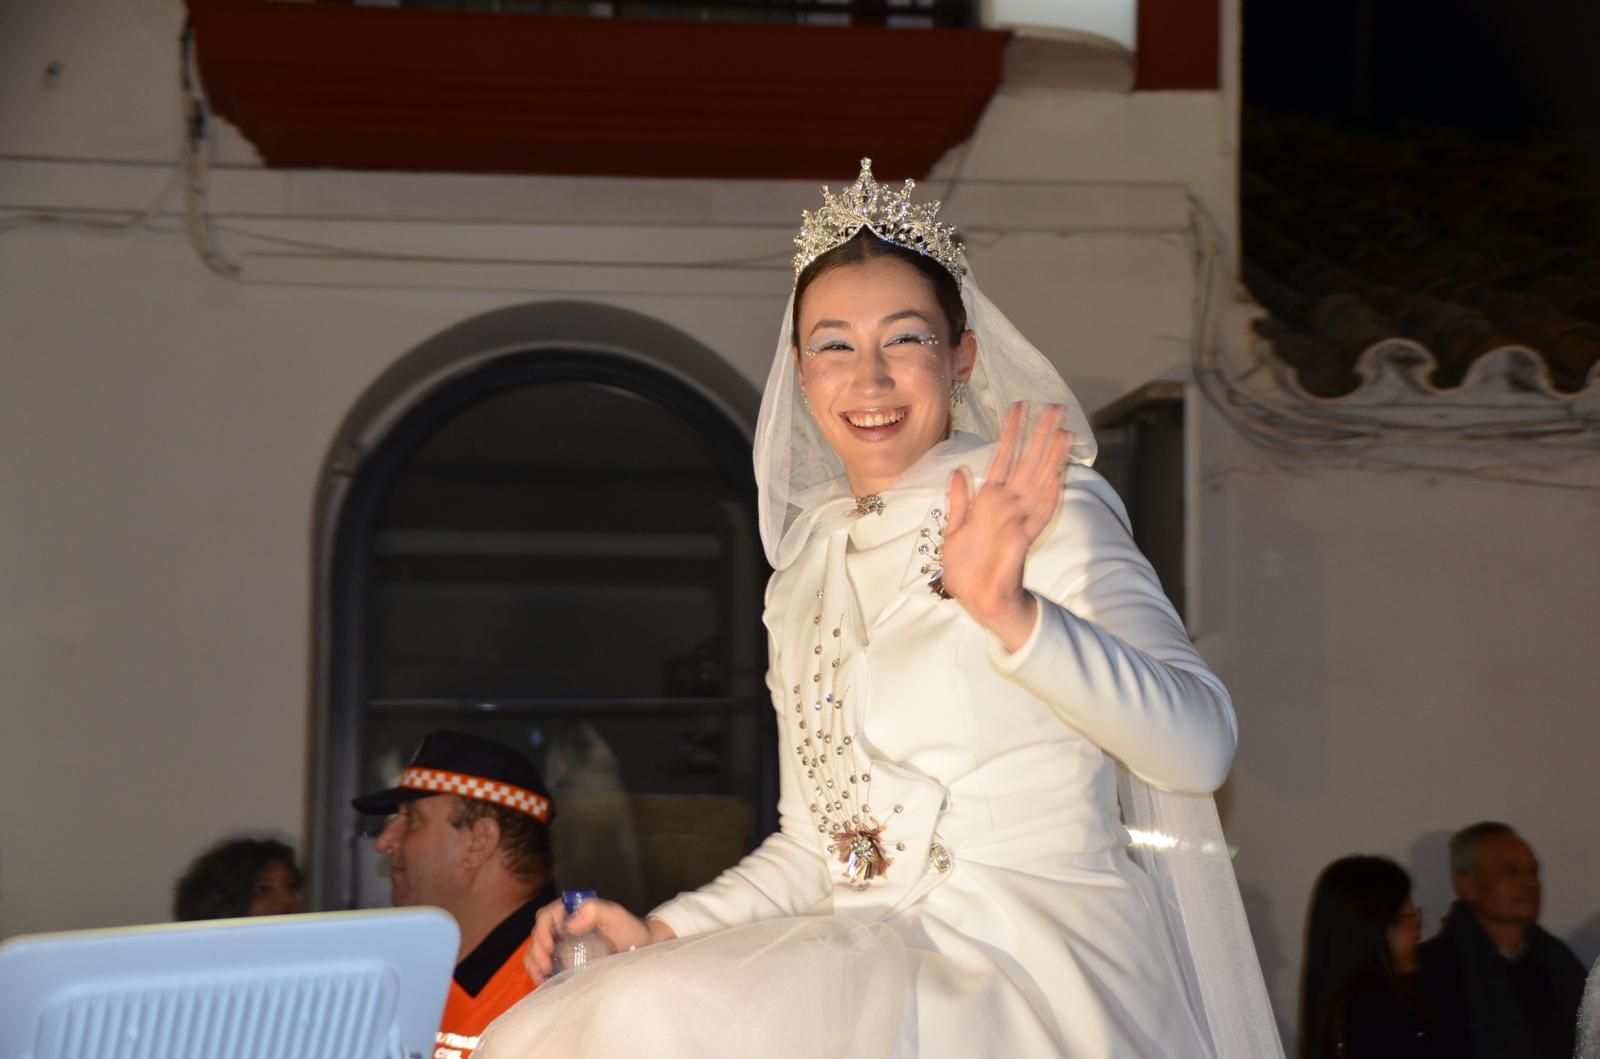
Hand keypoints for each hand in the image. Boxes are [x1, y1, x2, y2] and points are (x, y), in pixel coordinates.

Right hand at [524, 897, 676, 984]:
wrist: (641, 947)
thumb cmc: (629, 929)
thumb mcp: (614, 915)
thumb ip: (593, 910)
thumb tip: (569, 924)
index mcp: (572, 912)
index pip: (546, 916)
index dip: (542, 930)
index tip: (549, 946)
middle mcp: (563, 927)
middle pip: (538, 934)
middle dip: (537, 950)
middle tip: (546, 965)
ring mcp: (563, 944)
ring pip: (536, 950)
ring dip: (534, 962)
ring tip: (542, 976)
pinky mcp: (565, 961)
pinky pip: (544, 964)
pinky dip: (539, 972)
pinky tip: (544, 981)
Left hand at [941, 402, 1074, 651]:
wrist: (977, 599)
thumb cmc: (967, 568)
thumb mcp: (953, 529)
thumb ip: (958, 499)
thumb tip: (959, 469)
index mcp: (990, 499)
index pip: (1003, 456)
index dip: (1011, 431)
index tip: (1019, 406)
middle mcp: (1008, 504)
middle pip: (1028, 461)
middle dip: (1041, 433)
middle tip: (1055, 406)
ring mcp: (1019, 518)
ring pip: (1040, 480)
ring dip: (1052, 457)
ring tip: (1065, 431)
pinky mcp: (1024, 537)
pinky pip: (1041, 512)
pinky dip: (1050, 494)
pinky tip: (1060, 475)